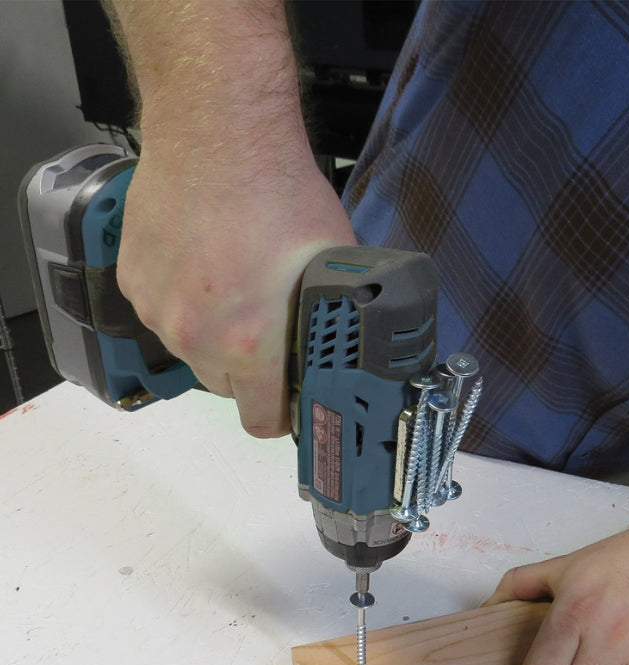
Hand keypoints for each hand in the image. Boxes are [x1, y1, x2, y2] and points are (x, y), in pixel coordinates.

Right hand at [116, 137, 354, 436]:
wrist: (218, 135)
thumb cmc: (282, 195)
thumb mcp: (333, 266)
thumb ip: (334, 321)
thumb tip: (349, 348)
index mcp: (250, 344)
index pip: (261, 421)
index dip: (282, 416)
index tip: (291, 399)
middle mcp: (196, 337)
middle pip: (227, 387)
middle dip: (251, 372)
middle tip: (270, 332)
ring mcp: (158, 310)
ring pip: (192, 351)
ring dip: (214, 338)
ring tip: (237, 290)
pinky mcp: (133, 282)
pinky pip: (163, 314)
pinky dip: (184, 304)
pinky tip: (206, 267)